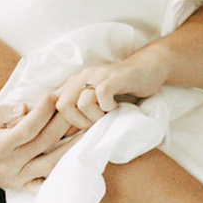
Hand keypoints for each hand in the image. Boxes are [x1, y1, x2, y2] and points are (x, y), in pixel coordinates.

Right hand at [0, 95, 75, 192]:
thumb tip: (23, 108)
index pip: (27, 128)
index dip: (43, 111)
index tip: (54, 95)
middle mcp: (11, 164)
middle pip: (45, 142)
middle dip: (65, 122)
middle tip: (80, 106)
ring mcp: (17, 177)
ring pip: (52, 163)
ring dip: (73, 147)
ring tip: (91, 131)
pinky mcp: (20, 185)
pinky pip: (45, 186)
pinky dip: (62, 178)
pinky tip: (79, 166)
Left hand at [54, 50, 169, 129]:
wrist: (149, 67)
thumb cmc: (124, 88)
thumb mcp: (97, 100)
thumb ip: (81, 111)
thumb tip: (64, 134)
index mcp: (74, 82)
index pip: (53, 103)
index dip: (60, 122)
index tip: (74, 132)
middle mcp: (82, 76)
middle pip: (62, 105)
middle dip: (78, 122)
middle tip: (95, 123)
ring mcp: (97, 75)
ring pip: (81, 103)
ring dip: (95, 116)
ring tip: (107, 115)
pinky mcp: (114, 77)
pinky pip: (101, 94)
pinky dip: (108, 107)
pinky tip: (116, 106)